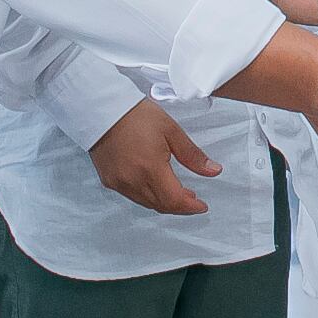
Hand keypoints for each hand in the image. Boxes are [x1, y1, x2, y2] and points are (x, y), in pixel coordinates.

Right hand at [89, 99, 220, 215]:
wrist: (104, 110)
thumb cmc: (138, 116)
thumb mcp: (172, 131)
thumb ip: (192, 155)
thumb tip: (214, 171)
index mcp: (150, 168)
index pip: (174, 200)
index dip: (190, 206)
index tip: (201, 206)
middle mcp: (132, 181)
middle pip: (160, 205)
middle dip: (179, 206)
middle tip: (192, 198)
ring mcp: (118, 182)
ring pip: (146, 203)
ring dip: (163, 202)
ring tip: (177, 192)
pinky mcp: (108, 180)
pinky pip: (132, 196)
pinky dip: (147, 196)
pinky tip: (155, 186)